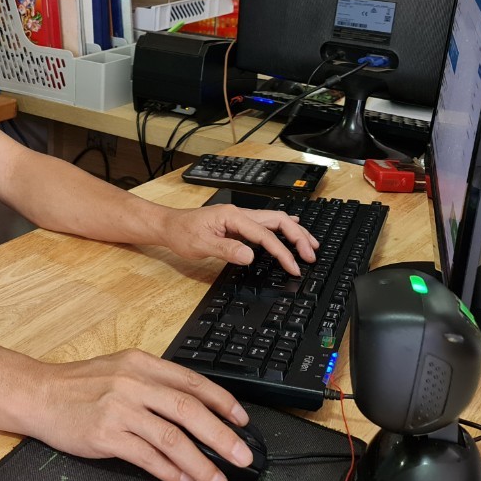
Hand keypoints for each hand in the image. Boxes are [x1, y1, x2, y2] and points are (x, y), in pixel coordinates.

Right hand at [29, 349, 254, 480]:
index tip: (242, 420)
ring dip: (200, 462)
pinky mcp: (105, 434)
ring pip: (172, 437)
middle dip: (222, 437)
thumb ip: (154, 384)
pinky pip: (146, 456)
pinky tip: (182, 480)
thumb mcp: (120, 370)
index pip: (192, 381)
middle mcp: (133, 382)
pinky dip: (169, 471)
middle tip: (241, 456)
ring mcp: (119, 408)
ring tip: (217, 480)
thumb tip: (194, 411)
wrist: (38, 394)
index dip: (222, 402)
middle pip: (189, 410)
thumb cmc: (80, 385)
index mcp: (141, 363)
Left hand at [158, 204, 317, 275]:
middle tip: (310, 256)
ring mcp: (240, 218)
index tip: (293, 267)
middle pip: (277, 220)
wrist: (169, 225)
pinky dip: (283, 229)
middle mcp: (239, 213)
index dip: (282, 252)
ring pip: (275, 221)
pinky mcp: (238, 224)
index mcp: (232, 216)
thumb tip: (249, 255)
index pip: (264, 234)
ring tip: (311, 245)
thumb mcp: (200, 245)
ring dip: (294, 232)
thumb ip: (226, 250)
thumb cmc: (181, 233)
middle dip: (297, 237)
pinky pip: (266, 224)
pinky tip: (293, 229)